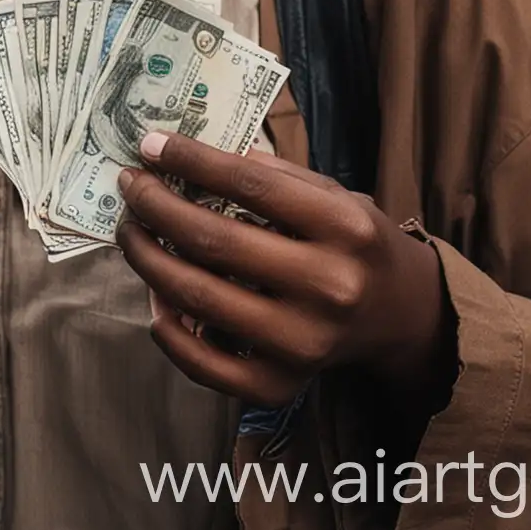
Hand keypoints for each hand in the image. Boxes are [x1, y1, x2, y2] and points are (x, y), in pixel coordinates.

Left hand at [117, 133, 452, 408]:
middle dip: (157, 207)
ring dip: (149, 259)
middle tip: (130, 186)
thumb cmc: (354, 243)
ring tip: (132, 232)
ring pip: (199, 298)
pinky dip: (167, 330)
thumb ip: (271, 175)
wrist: (401, 315)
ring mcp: (303, 342)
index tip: (149, 145)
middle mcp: (328, 286)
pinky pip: (204, 364)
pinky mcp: (282, 384)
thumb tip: (188, 156)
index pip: (250, 184)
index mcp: (344, 227)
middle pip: (215, 242)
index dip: (190, 160)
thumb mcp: (332, 195)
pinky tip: (154, 298)